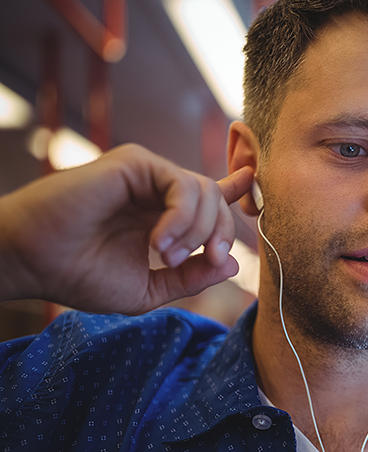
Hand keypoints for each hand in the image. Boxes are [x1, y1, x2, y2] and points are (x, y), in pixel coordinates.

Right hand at [0, 144, 254, 313]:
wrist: (32, 262)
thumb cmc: (80, 275)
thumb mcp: (148, 288)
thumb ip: (191, 277)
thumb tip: (233, 264)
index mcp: (163, 215)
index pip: (208, 197)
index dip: (234, 188)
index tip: (252, 183)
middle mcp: (158, 191)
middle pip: (217, 201)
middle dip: (222, 234)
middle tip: (207, 261)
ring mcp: (148, 175)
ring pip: (205, 192)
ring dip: (196, 231)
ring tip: (164, 255)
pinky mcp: (136, 163)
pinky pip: (184, 184)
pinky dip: (183, 217)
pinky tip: (160, 241)